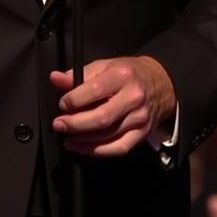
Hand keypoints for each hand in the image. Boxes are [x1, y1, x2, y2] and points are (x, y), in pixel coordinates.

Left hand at [49, 55, 175, 155]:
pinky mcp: (142, 133)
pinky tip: (82, 147)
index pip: (95, 90)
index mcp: (123, 76)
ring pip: (108, 135)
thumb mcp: (105, 66)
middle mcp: (133, 97)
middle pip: (101, 117)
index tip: (62, 104)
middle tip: (59, 125)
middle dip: (75, 124)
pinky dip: (97, 151)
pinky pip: (118, 148)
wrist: (160, 83)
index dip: (74, 100)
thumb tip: (56, 78)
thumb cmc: (129, 74)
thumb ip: (79, 73)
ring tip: (67, 136)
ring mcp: (139, 118)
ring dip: (83, 139)